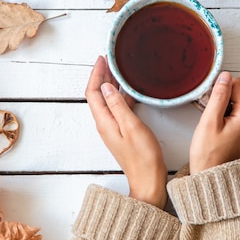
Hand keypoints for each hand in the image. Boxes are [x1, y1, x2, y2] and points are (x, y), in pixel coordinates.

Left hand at [85, 56, 167, 208]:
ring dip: (111, 85)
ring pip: (108, 101)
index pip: (92, 92)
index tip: (102, 59)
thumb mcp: (131, 126)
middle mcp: (105, 124)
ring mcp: (113, 129)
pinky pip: (117, 109)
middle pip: (98, 95)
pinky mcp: (122, 132)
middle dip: (102, 76)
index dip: (96, 73)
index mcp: (104, 122)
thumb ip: (118, 105)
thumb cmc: (143, 157)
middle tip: (111, 60)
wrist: (148, 180)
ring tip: (120, 70)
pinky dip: (121, 96)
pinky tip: (131, 91)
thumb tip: (106, 87)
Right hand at [189, 72, 239, 173]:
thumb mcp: (209, 121)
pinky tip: (220, 118)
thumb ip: (218, 96)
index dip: (222, 85)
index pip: (239, 84)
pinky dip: (233, 109)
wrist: (212, 176)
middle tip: (212, 103)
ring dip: (231, 100)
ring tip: (215, 111)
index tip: (210, 96)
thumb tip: (224, 77)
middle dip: (229, 91)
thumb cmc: (208, 153)